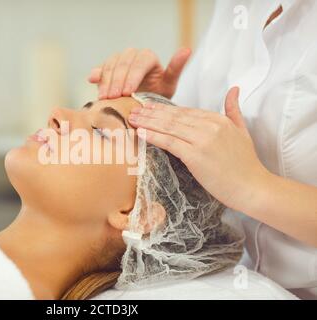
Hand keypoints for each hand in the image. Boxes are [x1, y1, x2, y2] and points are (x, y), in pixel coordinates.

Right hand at [88, 47, 190, 99]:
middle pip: (123, 63)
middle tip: (113, 98)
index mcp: (148, 57)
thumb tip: (187, 49)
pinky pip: (100, 69)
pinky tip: (92, 80)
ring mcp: (118, 61)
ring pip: (110, 65)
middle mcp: (132, 55)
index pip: (139, 62)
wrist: (143, 103)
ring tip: (104, 98)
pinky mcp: (106, 69)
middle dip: (117, 81)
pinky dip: (96, 75)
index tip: (128, 92)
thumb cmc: (158, 94)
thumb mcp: (169, 85)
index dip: (132, 77)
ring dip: (106, 82)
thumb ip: (175, 69)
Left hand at [128, 87, 270, 212]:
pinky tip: (140, 133)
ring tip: (131, 119)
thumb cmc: (246, 164)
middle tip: (132, 110)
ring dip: (147, 122)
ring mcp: (202, 139)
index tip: (147, 107)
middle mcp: (209, 125)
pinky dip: (153, 136)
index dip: (163, 109)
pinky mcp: (196, 155)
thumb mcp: (242, 130)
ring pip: (168, 127)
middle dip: (150, 113)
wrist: (254, 188)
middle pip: (173, 117)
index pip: (184, 111)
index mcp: (218, 119)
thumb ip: (234, 110)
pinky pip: (169, 142)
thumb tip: (233, 89)